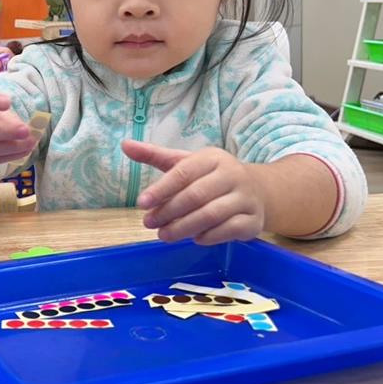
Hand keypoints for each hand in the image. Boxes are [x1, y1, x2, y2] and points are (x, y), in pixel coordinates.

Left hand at [123, 140, 266, 244]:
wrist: (257, 191)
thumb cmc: (210, 177)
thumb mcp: (184, 163)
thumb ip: (155, 155)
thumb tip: (125, 145)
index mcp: (213, 158)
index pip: (183, 173)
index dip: (161, 189)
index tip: (142, 204)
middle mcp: (233, 175)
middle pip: (196, 195)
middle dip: (169, 211)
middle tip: (149, 223)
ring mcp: (246, 198)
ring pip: (211, 214)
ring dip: (184, 227)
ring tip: (164, 235)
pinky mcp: (254, 220)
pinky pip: (229, 230)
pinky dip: (209, 236)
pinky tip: (194, 239)